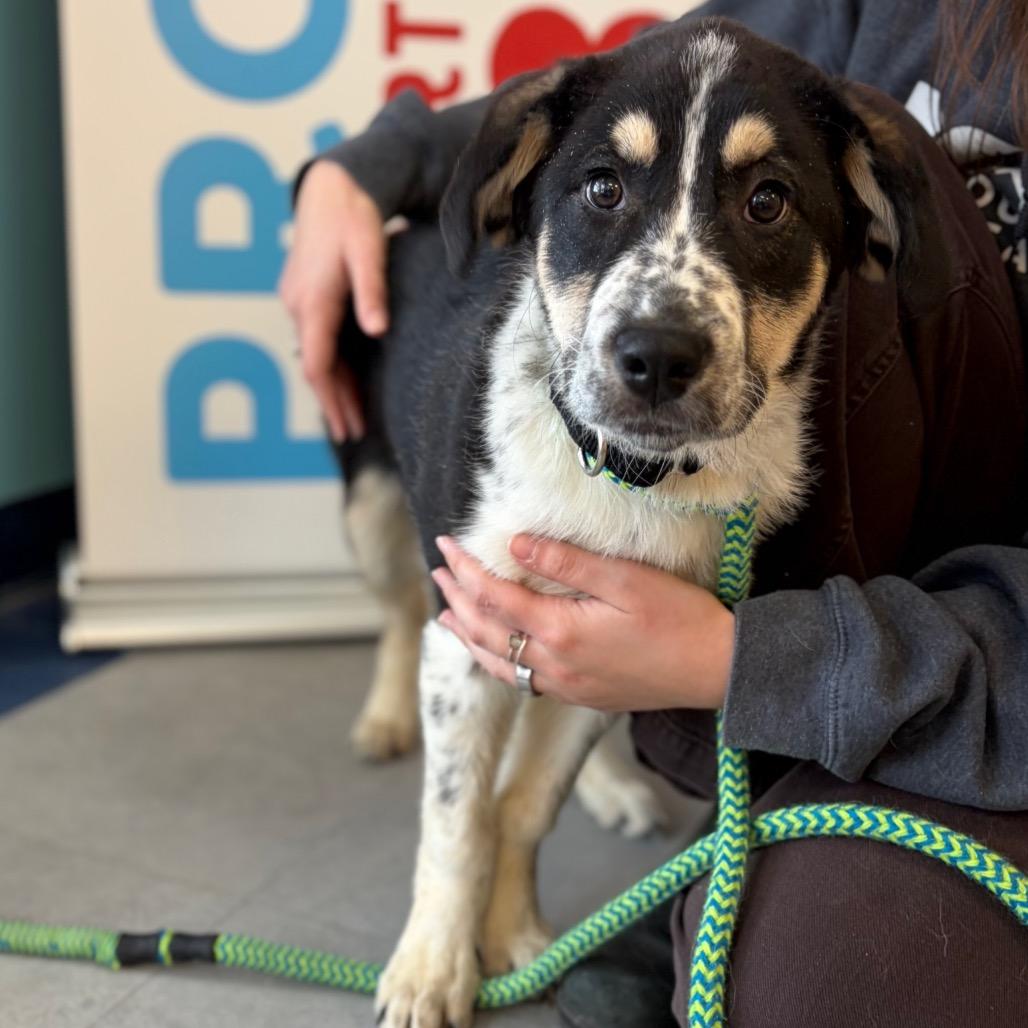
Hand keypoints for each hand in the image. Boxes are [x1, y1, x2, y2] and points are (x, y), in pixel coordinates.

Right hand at [279, 160, 387, 441]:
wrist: (332, 186)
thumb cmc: (354, 217)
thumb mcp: (369, 252)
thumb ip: (372, 292)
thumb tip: (377, 331)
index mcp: (312, 302)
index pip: (317, 364)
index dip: (332, 400)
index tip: (348, 427)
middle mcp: (298, 305)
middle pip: (315, 366)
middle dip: (334, 402)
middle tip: (354, 434)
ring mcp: (298, 300)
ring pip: (316, 354)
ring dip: (334, 385)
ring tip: (354, 415)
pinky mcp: (306, 294)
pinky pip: (317, 339)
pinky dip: (332, 363)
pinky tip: (348, 378)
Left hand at [431, 535, 734, 711]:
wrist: (717, 671)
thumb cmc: (679, 619)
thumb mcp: (626, 579)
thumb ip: (567, 561)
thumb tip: (514, 545)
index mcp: (561, 632)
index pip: (494, 597)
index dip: (466, 570)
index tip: (446, 546)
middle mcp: (554, 666)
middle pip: (487, 632)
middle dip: (459, 600)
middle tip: (439, 573)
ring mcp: (566, 687)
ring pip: (499, 664)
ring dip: (470, 637)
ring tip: (448, 618)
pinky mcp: (580, 696)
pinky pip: (522, 680)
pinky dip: (496, 661)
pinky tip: (496, 651)